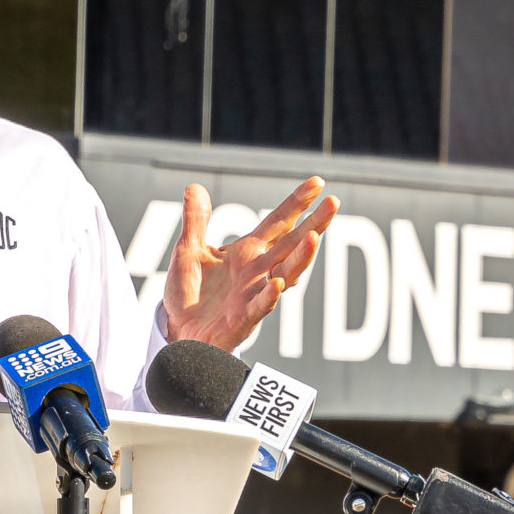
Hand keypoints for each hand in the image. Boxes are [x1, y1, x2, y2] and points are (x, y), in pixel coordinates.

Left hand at [162, 178, 334, 350]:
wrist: (180, 331)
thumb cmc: (190, 293)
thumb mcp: (188, 251)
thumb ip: (195, 221)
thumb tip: (194, 187)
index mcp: (248, 252)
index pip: (278, 222)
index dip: (297, 202)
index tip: (317, 183)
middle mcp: (258, 270)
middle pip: (292, 243)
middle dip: (314, 224)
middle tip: (334, 203)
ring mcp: (254, 293)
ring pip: (285, 273)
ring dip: (300, 257)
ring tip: (314, 238)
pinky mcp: (244, 318)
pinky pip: (260, 306)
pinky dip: (269, 296)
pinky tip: (277, 283)